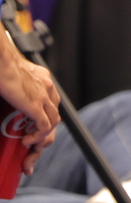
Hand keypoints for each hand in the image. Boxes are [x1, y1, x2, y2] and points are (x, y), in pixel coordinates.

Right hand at [0, 37, 58, 166]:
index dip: (43, 116)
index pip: (50, 102)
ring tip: (29, 142)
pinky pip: (44, 127)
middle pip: (54, 113)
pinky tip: (26, 140)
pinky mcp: (36, 105)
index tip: (31, 126)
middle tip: (32, 141)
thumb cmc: (2, 65)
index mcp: (43, 79)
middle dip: (45, 130)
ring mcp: (44, 96)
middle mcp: (47, 87)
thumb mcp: (14, 77)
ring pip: (52, 122)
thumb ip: (15, 88)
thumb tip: (8, 93)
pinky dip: (37, 136)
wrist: (1, 60)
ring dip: (42, 136)